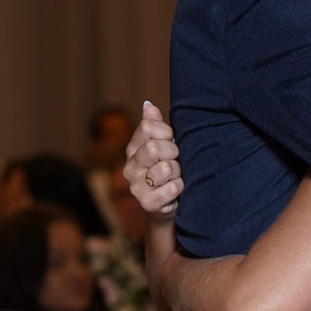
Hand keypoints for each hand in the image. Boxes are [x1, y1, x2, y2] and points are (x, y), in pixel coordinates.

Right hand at [124, 100, 182, 218]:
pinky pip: (172, 188)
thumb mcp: (163, 145)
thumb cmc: (168, 170)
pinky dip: (180, 188)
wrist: (168, 205)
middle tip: (176, 160)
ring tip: (175, 177)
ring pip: (166, 168)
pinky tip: (176, 191)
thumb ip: (156, 125)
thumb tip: (148, 105)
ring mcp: (136, 186)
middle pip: (153, 147)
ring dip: (178, 173)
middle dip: (173, 152)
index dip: (166, 132)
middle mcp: (130, 166)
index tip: (171, 139)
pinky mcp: (147, 203)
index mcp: (133, 148)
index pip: (147, 127)